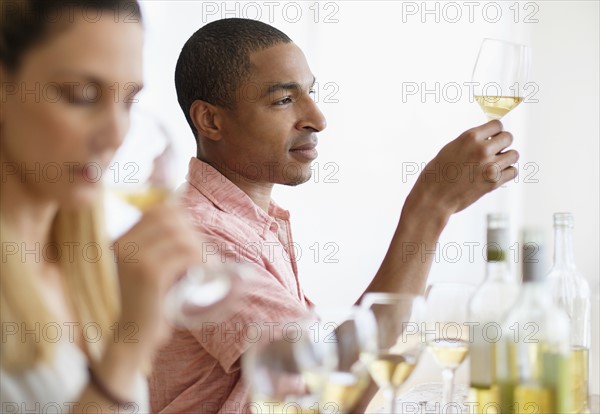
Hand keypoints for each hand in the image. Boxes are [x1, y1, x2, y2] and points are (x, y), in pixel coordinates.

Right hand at [112, 203, 203, 354]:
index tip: (194, 238)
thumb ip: (159, 247)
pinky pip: (184, 255)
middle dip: (193, 233)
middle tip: (204, 255)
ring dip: (199, 248)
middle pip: (170, 219)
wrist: (131, 338)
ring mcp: (135, 258)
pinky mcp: (150, 274)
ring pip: (179, 235)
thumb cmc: (146, 303)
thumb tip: (187, 220)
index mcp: (121, 240)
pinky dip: (199, 261)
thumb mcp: (146, 269)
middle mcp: (124, 245)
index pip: (158, 210)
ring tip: (206, 265)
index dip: (182, 218)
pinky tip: (204, 273)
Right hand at [410, 120, 518, 215]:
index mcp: (470, 138)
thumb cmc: (437, 174)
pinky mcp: (493, 182)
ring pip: (514, 154)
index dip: (495, 131)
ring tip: (496, 163)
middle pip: (508, 137)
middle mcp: (482, 149)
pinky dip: (507, 173)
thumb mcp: (451, 148)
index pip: (497, 125)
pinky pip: (513, 172)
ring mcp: (490, 166)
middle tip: (494, 151)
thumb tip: (487, 139)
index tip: (492, 137)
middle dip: (502, 143)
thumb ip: (470, 142)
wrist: (433, 197)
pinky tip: (496, 174)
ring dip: (506, 158)